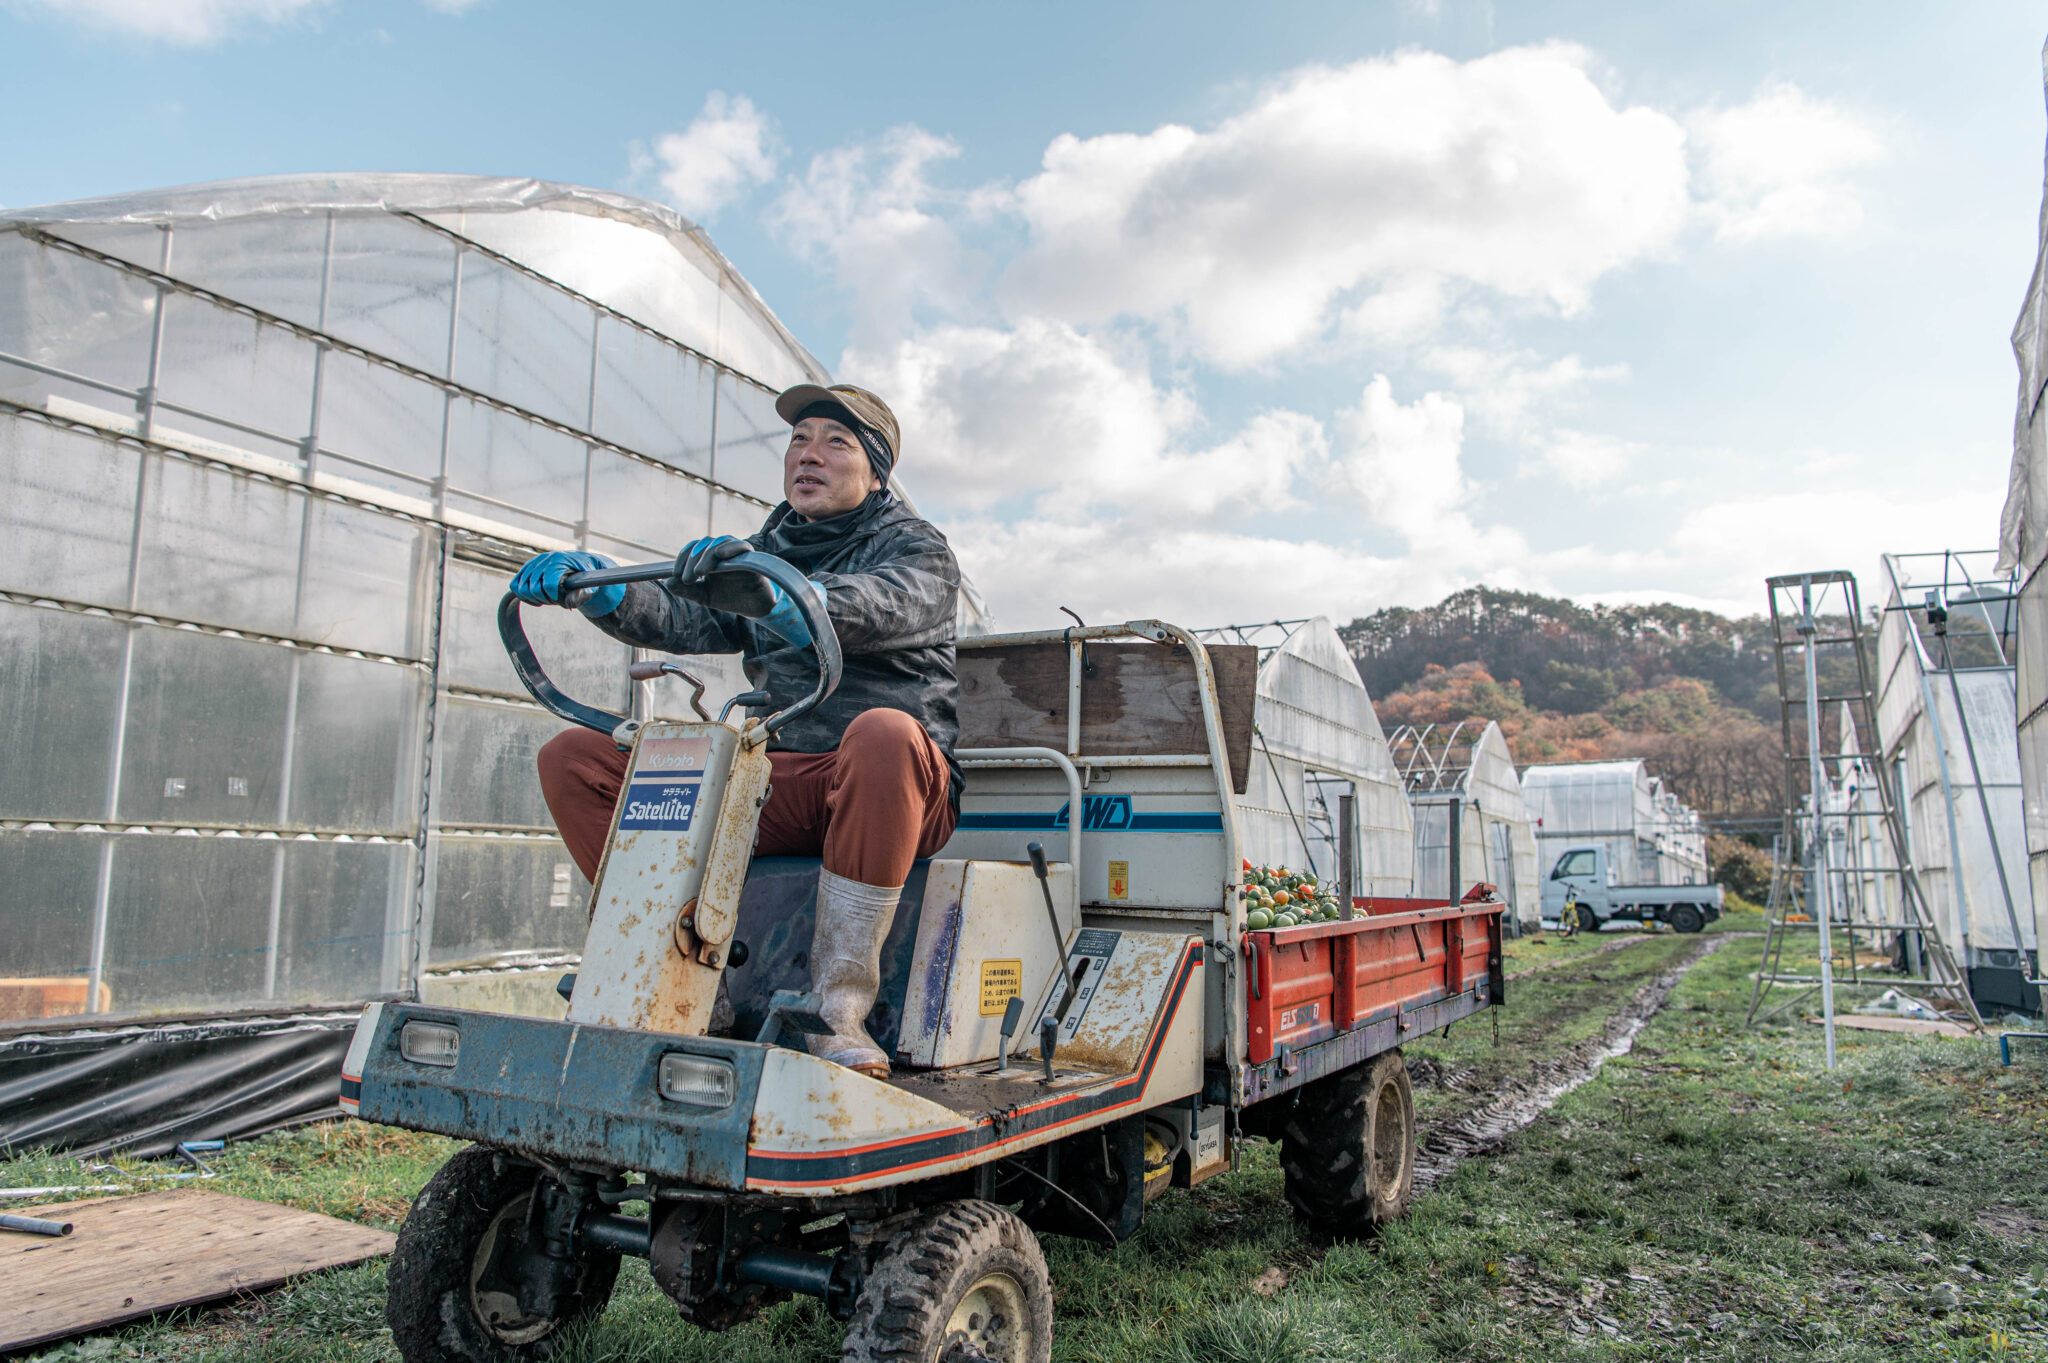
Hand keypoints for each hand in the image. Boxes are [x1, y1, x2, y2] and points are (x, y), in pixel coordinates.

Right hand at [509, 551, 622, 617]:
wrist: (583, 565)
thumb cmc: (587, 577)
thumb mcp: (589, 587)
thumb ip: (581, 596)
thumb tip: (569, 603)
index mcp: (560, 560)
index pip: (548, 583)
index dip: (553, 597)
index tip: (561, 601)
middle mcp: (544, 558)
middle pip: (533, 587)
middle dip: (545, 599)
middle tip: (556, 601)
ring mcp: (534, 562)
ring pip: (521, 587)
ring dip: (533, 598)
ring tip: (547, 600)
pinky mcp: (527, 568)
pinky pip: (515, 585)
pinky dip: (522, 596)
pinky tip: (537, 600)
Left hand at [667, 537, 825, 645]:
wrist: (754, 607)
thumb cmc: (730, 597)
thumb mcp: (704, 596)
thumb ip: (687, 590)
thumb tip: (668, 582)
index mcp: (709, 557)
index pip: (692, 548)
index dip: (682, 558)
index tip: (675, 574)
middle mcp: (722, 550)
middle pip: (703, 544)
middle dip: (692, 560)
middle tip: (687, 578)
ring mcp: (737, 552)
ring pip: (719, 543)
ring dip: (706, 555)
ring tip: (700, 573)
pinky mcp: (752, 558)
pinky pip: (741, 546)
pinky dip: (730, 548)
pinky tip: (721, 555)